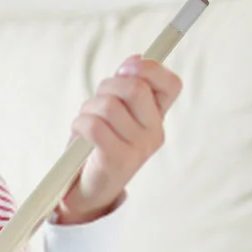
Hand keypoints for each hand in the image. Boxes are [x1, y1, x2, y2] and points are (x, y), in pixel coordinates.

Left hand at [55, 57, 183, 224]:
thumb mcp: (116, 114)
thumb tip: (135, 60)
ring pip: (108, 106)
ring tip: (85, 123)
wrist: (88, 191)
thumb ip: (126, 87)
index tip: (128, 69)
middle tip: (97, 101)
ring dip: (88, 109)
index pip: (171, 85)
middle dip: (107, 86)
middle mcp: (153, 133)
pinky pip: (94, 126)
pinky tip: (80, 134)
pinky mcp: (116, 160)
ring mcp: (137, 148)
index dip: (151, 69)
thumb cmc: (99, 147)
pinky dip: (79, 124)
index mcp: (157, 119)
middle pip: (135, 88)